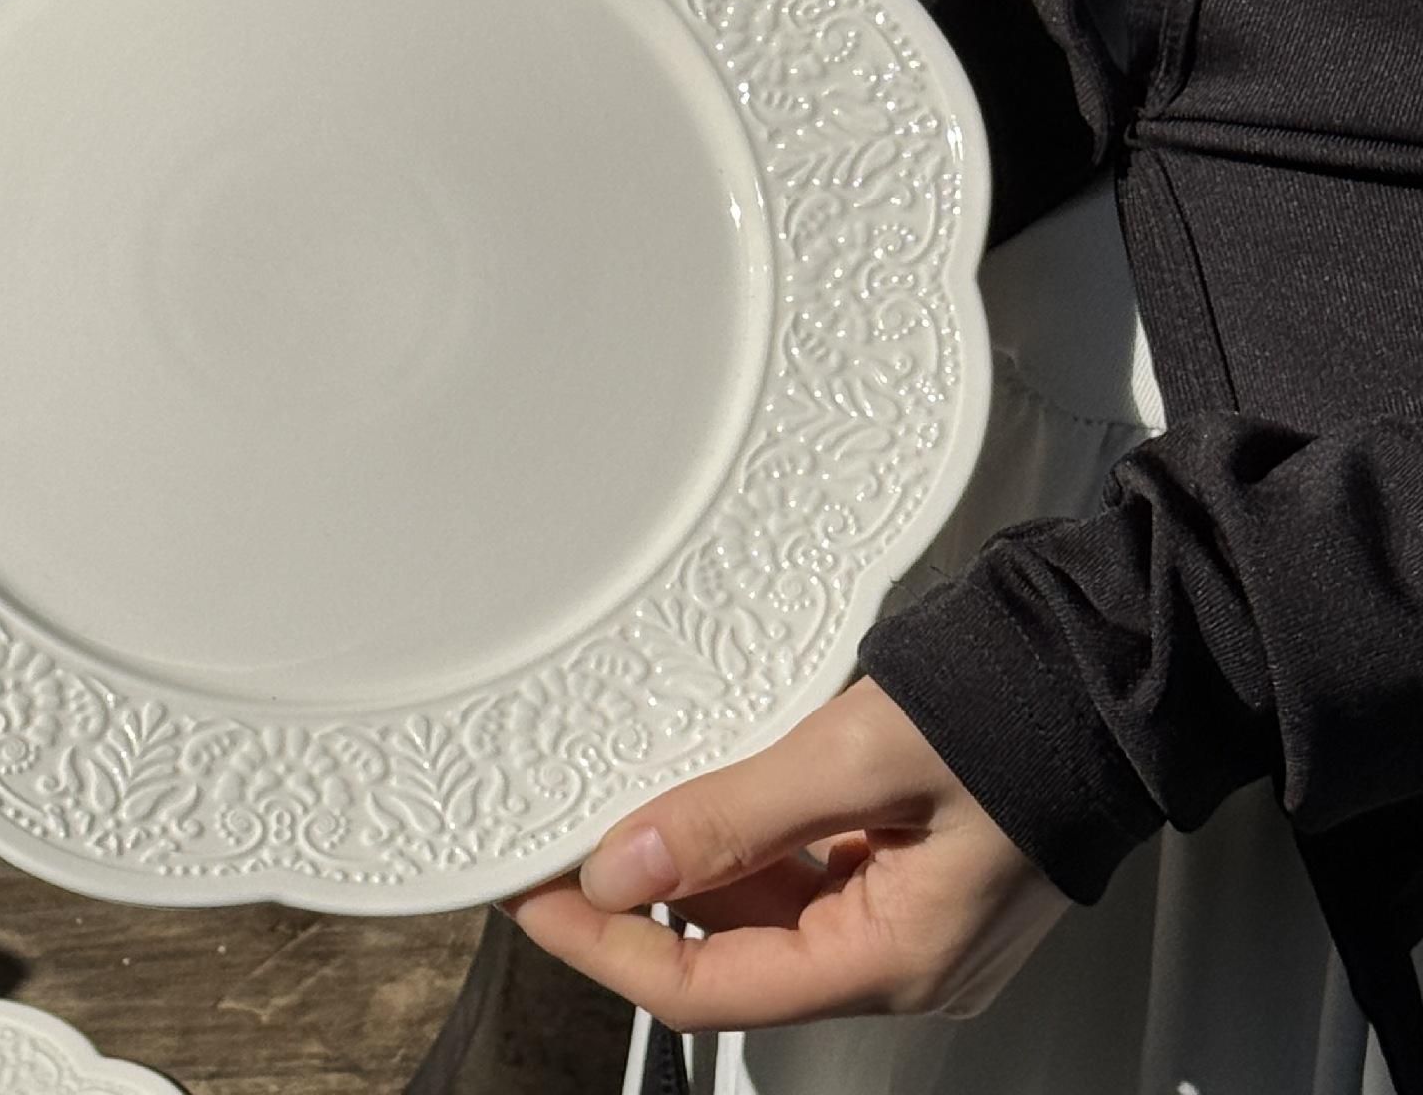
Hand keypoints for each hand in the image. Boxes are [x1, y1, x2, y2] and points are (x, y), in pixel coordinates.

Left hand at [506, 676, 1068, 1032]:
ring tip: (615, 819)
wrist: (1116, 663)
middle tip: (556, 853)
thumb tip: (618, 868)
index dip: (609, 952)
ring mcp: (913, 913)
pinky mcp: (916, 866)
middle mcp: (904, 955)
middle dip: (638, 910)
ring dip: (690, 872)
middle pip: (735, 957)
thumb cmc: (1018, 708)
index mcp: (896, 958)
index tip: (536, 900)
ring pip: (767, 913)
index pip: (712, 989)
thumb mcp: (854, 757)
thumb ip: (732, 818)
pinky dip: (745, 845)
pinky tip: (704, 803)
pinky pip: (806, 875)